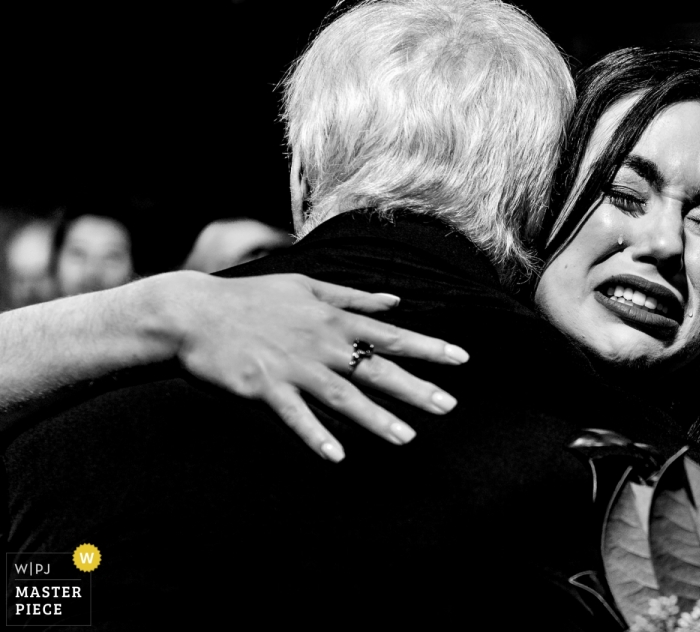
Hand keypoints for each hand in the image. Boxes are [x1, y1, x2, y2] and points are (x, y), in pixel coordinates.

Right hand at [165, 272, 468, 461]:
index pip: (390, 335)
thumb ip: (353, 296)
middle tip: (450, 406)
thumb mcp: (307, 286)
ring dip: (376, 419)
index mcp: (333, 318)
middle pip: (376, 369)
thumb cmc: (253, 298)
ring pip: (343, 397)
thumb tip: (394, 301)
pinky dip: (315, 435)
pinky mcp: (264, 387)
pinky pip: (295, 416)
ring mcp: (293, 367)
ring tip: (407, 438)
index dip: (428, 347)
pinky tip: (336, 456)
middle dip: (415, 388)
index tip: (462, 358)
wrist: (195, 313)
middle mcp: (321, 343)